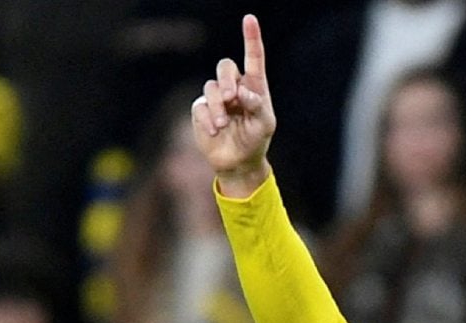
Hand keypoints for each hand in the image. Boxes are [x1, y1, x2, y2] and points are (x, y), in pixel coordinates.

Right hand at [192, 14, 275, 197]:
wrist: (238, 161)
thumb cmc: (256, 140)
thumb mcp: (265, 125)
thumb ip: (258, 106)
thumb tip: (242, 92)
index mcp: (254, 86)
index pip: (253, 58)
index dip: (251, 38)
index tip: (250, 19)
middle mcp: (234, 87)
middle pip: (226, 66)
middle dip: (227, 80)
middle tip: (232, 99)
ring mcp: (216, 97)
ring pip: (211, 87)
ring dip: (218, 106)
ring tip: (224, 124)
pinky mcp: (201, 108)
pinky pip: (200, 105)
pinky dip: (207, 118)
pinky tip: (215, 131)